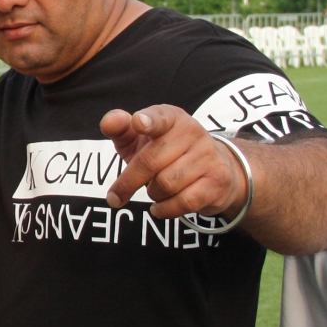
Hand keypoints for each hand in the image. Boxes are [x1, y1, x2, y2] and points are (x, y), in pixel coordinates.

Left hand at [101, 105, 249, 219]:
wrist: (215, 168)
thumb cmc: (166, 152)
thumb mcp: (141, 138)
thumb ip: (121, 129)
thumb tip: (109, 121)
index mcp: (171, 117)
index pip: (159, 117)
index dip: (148, 121)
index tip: (138, 123)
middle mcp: (192, 131)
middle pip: (150, 161)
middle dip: (128, 182)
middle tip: (115, 197)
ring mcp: (208, 156)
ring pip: (165, 184)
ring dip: (152, 194)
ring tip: (155, 190)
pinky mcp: (217, 181)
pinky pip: (183, 202)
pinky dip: (165, 209)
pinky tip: (160, 207)